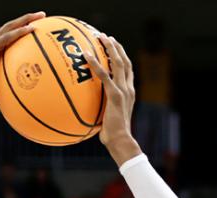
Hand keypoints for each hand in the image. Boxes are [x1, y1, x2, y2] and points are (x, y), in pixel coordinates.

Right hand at [0, 12, 45, 101]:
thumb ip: (4, 75)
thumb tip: (17, 81)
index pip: (6, 33)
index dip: (20, 26)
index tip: (34, 23)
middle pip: (9, 26)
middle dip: (26, 18)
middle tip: (41, 15)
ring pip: (8, 28)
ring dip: (25, 21)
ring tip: (39, 17)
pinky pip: (5, 38)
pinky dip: (18, 32)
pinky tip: (30, 29)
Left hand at [83, 35, 138, 159]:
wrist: (121, 141)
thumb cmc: (113, 135)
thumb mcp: (108, 119)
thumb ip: (102, 110)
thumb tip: (88, 110)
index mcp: (129, 93)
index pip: (128, 71)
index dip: (122, 57)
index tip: (115, 47)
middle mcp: (128, 89)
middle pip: (125, 62)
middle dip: (116, 47)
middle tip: (107, 37)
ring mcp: (123, 91)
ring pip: (118, 63)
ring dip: (110, 48)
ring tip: (101, 38)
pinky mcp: (115, 95)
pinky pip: (104, 75)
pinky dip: (95, 64)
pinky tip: (86, 55)